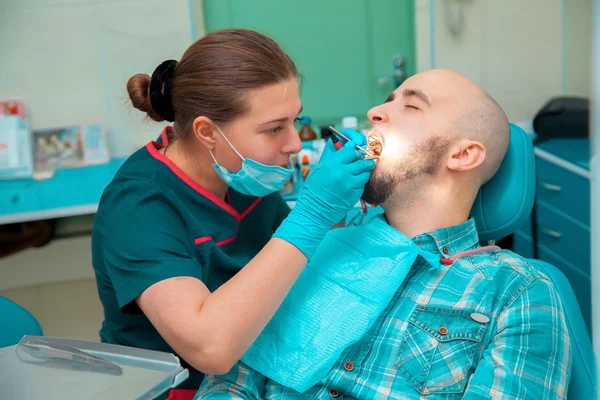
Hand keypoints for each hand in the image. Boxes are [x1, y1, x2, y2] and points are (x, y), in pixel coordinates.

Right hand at [274, 138, 375, 259]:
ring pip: (365, 173)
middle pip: (361, 161)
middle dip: (363, 161)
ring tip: (359, 174)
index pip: (352, 151)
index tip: (356, 154)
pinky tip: (353, 186)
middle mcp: (342, 172)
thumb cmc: (314, 188)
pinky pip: (362, 185)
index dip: (355, 152)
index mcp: (332, 163)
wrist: (314, 209)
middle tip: (364, 162)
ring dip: (364, 173)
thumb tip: (351, 146)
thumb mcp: (320, 168)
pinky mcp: (354, 194)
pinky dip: (360, 184)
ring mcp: (349, 184)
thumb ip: (336, 158)